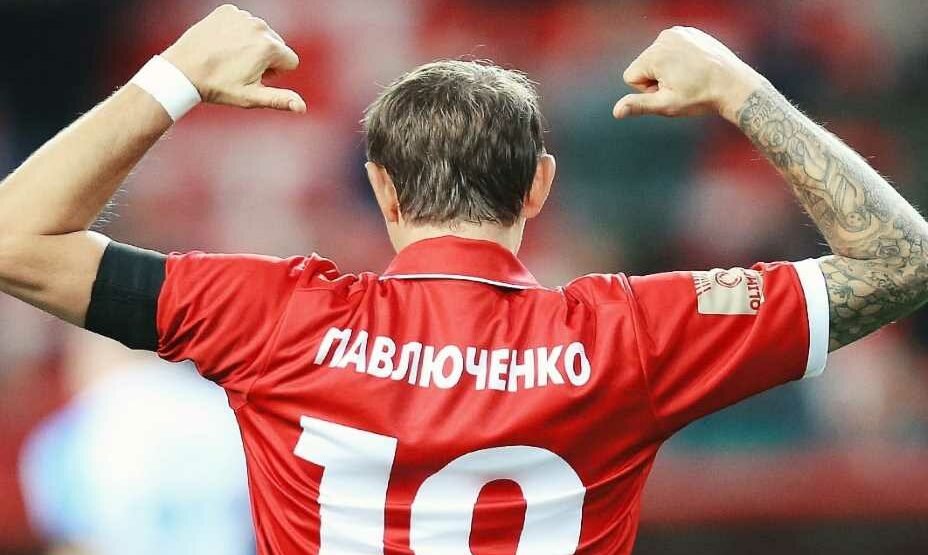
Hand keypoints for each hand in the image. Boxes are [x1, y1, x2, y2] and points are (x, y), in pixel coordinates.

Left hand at [162, 4, 304, 112]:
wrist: (183, 69)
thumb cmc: (218, 87)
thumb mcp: (251, 97)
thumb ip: (280, 100)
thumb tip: (302, 107)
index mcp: (269, 47)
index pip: (291, 61)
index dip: (276, 74)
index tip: (255, 78)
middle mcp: (259, 27)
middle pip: (277, 45)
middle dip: (266, 57)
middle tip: (241, 69)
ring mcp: (242, 16)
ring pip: (260, 33)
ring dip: (251, 44)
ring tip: (230, 57)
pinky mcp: (227, 11)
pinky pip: (243, 22)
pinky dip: (237, 32)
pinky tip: (223, 44)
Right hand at [613, 27, 764, 122]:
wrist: (734, 85)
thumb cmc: (701, 97)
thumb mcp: (667, 105)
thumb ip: (638, 105)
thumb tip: (616, 112)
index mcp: (655, 53)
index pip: (631, 76)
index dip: (647, 90)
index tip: (669, 91)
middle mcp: (665, 37)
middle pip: (644, 65)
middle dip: (657, 79)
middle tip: (682, 85)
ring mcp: (680, 32)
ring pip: (658, 57)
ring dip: (668, 70)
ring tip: (690, 77)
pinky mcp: (690, 32)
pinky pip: (673, 49)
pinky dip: (680, 60)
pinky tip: (695, 68)